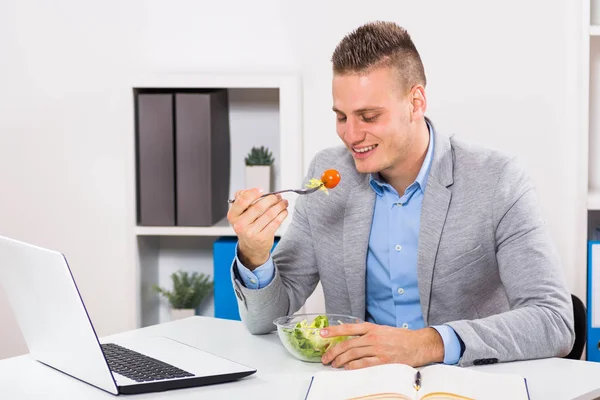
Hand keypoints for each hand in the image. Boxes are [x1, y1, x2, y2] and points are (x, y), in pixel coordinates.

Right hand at [227, 188, 288, 268]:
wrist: (251, 247)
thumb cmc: (247, 226)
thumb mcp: (239, 214)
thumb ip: (243, 200)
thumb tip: (255, 191)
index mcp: (233, 216)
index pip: (242, 201)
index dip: (252, 193)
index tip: (262, 190)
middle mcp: (240, 225)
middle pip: (258, 206)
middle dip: (271, 199)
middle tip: (277, 196)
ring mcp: (251, 232)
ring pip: (269, 214)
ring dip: (279, 205)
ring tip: (283, 202)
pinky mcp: (263, 237)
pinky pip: (275, 222)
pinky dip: (282, 214)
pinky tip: (284, 211)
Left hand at [320, 322, 443, 369]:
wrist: (419, 344)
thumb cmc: (400, 337)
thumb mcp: (381, 330)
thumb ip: (366, 333)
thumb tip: (350, 338)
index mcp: (371, 328)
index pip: (348, 328)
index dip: (333, 331)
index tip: (322, 334)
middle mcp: (373, 337)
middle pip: (347, 344)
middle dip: (333, 352)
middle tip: (325, 358)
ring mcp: (378, 349)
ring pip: (352, 355)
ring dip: (340, 361)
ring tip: (334, 364)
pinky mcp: (383, 361)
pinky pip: (363, 364)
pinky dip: (353, 366)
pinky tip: (347, 368)